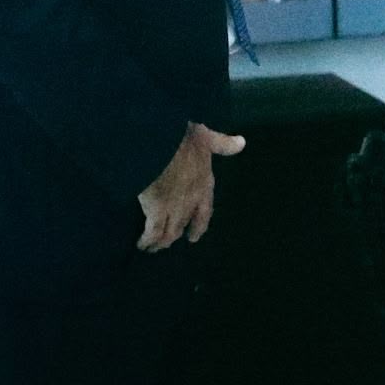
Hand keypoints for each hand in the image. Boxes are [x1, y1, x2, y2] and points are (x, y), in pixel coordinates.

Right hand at [136, 122, 245, 251]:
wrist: (159, 142)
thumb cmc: (181, 137)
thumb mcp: (206, 136)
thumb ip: (222, 143)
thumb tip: (242, 143)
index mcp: (205, 182)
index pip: (206, 210)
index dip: (200, 224)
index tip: (194, 236)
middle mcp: (192, 199)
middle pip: (185, 223)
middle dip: (177, 234)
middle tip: (168, 242)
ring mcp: (175, 207)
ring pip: (169, 232)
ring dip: (161, 242)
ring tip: (152, 247)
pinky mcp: (156, 210)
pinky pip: (153, 232)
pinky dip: (147, 241)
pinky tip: (141, 244)